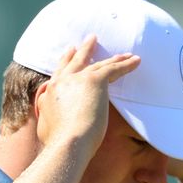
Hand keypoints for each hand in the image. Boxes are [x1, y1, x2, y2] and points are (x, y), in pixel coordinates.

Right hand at [35, 35, 140, 151]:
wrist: (68, 142)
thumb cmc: (58, 143)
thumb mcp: (45, 127)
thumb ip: (48, 117)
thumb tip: (50, 119)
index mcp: (51, 92)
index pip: (61, 72)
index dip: (66, 61)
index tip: (70, 52)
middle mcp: (63, 81)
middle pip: (77, 61)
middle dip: (85, 49)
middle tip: (91, 39)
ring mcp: (78, 79)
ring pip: (99, 64)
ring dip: (114, 58)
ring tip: (125, 53)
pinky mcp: (94, 81)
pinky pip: (113, 68)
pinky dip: (126, 64)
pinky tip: (136, 61)